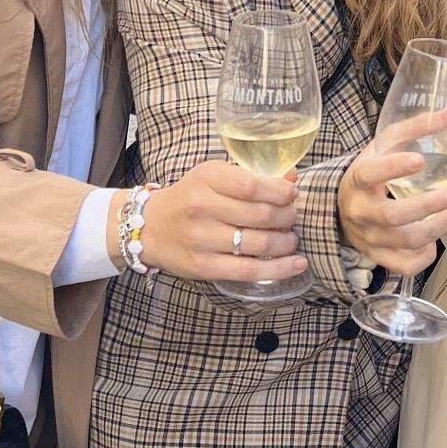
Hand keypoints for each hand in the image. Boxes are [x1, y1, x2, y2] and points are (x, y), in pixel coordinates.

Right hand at [107, 161, 306, 284]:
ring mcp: (202, 240)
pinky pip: (249, 270)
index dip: (281, 192)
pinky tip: (297, 264)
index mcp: (207, 179)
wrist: (149, 227)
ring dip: (286, 242)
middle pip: (260, 215)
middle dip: (287, 217)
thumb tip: (292, 180)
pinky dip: (279, 269)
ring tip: (291, 239)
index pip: (253, 186)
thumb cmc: (190, 197)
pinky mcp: (204, 267)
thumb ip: (252, 177)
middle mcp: (203, 208)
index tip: (292, 194)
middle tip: (292, 217)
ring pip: (258, 243)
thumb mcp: (214, 176)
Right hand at [337, 111, 446, 275]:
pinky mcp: (378, 256)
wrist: (342, 207)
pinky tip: (434, 241)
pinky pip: (403, 266)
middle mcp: (360, 211)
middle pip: (393, 216)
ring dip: (436, 228)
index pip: (370, 173)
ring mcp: (368, 237)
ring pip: (404, 241)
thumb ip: (415, 127)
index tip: (420, 160)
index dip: (393, 168)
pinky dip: (423, 257)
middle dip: (427, 207)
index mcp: (358, 179)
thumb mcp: (383, 145)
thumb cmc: (370, 172)